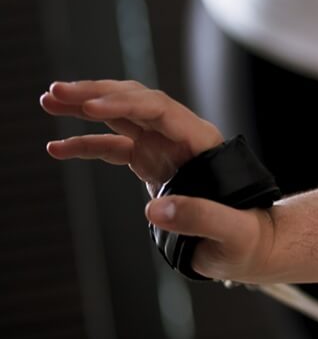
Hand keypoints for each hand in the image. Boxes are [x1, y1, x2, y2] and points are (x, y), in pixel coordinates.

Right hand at [42, 80, 276, 281]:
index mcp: (202, 144)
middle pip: (137, 103)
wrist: (248, 246)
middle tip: (57, 91)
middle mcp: (181, 138)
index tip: (92, 106)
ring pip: (121, 117)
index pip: (162, 111)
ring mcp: (164, 149)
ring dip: (86, 107)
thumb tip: (156, 210)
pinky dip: (86, 144)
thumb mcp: (232, 232)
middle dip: (98, 94)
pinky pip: (114, 146)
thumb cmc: (246, 239)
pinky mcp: (151, 164)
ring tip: (49, 100)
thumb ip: (200, 218)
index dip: (127, 104)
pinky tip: (57, 147)